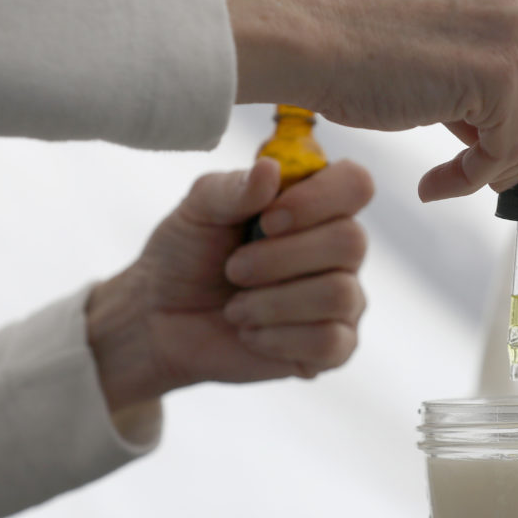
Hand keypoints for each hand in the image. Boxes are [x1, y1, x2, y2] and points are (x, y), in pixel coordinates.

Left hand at [86, 158, 373, 413]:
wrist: (161, 320)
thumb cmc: (186, 256)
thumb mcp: (197, 210)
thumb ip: (234, 188)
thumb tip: (271, 169)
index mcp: (315, 204)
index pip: (356, 184)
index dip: (318, 199)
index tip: (267, 219)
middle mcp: (339, 249)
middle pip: (351, 242)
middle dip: (280, 258)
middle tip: (234, 269)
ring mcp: (343, 299)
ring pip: (339, 294)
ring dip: (273, 303)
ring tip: (235, 308)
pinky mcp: (333, 347)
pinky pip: (330, 342)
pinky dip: (278, 338)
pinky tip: (251, 335)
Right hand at [215, 0, 517, 200]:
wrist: (303, 39)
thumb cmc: (347, 46)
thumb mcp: (437, 54)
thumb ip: (482, 82)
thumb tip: (510, 137)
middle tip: (517, 186)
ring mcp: (514, 28)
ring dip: (508, 169)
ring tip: (459, 182)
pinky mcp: (497, 71)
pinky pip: (507, 149)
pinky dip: (473, 178)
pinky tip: (436, 184)